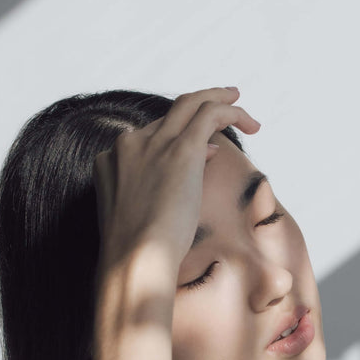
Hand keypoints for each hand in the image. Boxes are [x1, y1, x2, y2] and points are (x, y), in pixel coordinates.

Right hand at [92, 87, 260, 270]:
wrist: (134, 260)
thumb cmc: (137, 253)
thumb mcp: (141, 215)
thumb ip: (160, 186)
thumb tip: (202, 155)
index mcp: (111, 161)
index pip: (150, 137)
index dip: (179, 138)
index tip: (205, 151)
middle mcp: (129, 145)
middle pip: (169, 114)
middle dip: (198, 105)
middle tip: (225, 101)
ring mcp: (153, 144)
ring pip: (190, 104)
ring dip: (218, 99)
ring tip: (239, 102)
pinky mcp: (180, 149)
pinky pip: (209, 114)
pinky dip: (230, 111)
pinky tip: (249, 122)